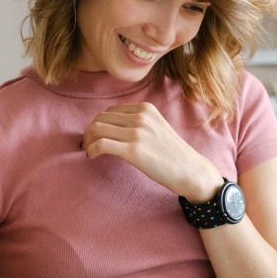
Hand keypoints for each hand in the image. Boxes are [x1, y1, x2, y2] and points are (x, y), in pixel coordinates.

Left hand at [82, 102, 221, 201]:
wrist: (188, 169)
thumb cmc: (171, 152)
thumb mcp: (157, 126)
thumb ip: (138, 121)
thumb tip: (111, 126)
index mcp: (145, 108)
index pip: (110, 111)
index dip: (98, 123)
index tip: (95, 136)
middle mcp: (140, 117)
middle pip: (101, 118)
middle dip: (90, 132)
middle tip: (88, 145)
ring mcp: (137, 133)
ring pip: (98, 129)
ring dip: (88, 140)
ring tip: (89, 151)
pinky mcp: (133, 150)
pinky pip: (101, 144)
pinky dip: (92, 149)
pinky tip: (92, 156)